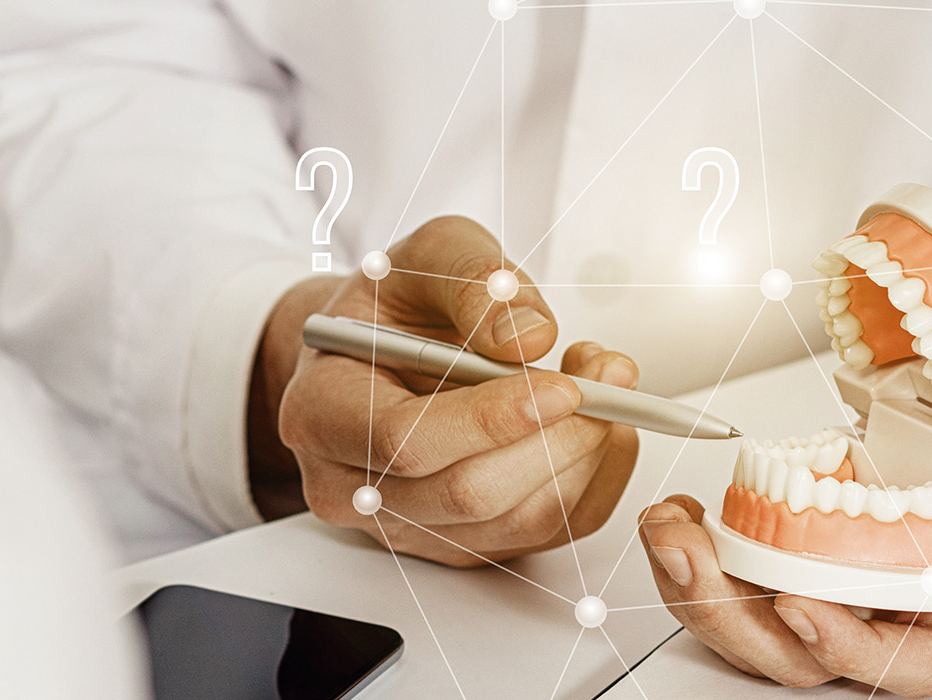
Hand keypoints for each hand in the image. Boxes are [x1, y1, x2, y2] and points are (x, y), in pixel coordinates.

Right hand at [247, 216, 640, 566]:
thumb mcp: (425, 256)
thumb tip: (527, 337)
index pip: (407, 441)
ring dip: (586, 453)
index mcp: (321, 412)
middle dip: (559, 435)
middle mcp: (353, 487)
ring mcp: (407, 528)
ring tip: (605, 383)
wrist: (380, 352)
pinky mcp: (462, 544)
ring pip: (519, 520)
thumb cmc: (394, 307)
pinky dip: (594, 478)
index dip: (493, 419)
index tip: (565, 386)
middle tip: (609, 374)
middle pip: (470, 493)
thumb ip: (472, 280)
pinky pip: (548, 532)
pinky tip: (602, 426)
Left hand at [635, 273, 931, 695]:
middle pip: (819, 649)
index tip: (803, 606)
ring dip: (707, 590)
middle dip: (744, 618)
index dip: (859, 649)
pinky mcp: (813, 515)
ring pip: (769, 620)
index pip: (921, 652)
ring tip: (668, 528)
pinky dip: (706, 551)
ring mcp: (857, 549)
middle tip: (692, 551)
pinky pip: (750, 565)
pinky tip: (680, 510)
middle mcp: (912, 572)